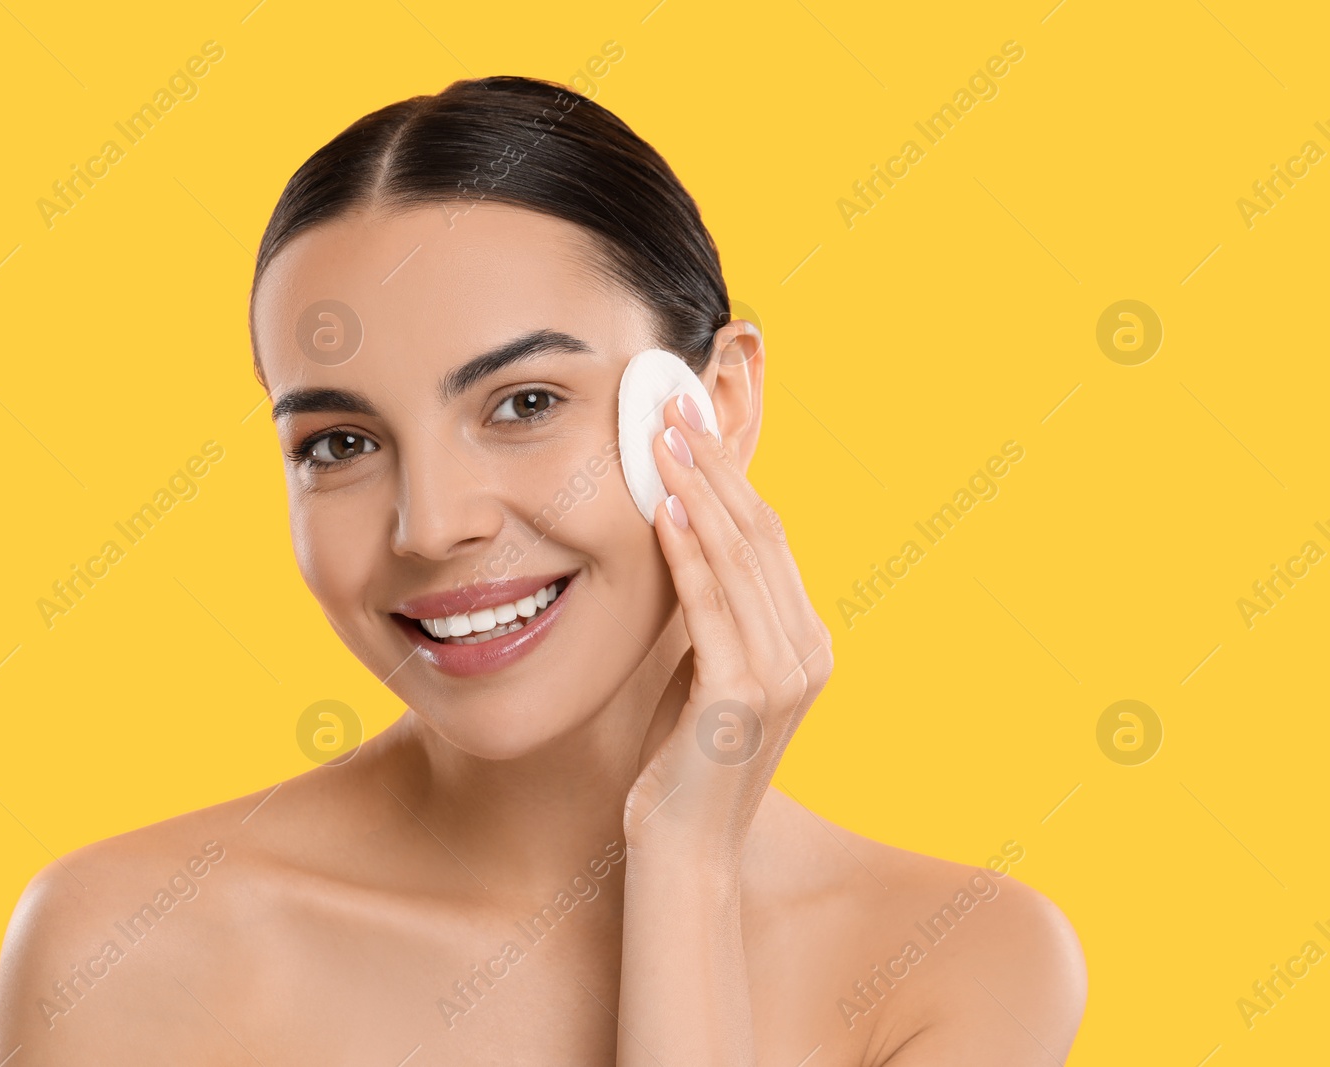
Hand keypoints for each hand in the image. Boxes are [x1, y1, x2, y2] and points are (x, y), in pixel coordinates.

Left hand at [622, 386, 832, 866]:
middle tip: (672, 403)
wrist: (685, 847)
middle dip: (713, 463)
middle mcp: (807, 651)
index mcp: (806, 640)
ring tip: (657, 436)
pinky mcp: (743, 697)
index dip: (730, 473)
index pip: (770, 536)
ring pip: (740, 558)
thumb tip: (686, 534)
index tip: (691, 420)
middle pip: (761, 532)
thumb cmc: (685, 759)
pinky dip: (686, 553)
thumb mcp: (706, 668)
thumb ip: (713, 611)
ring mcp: (782, 674)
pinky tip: (660, 508)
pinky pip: (711, 605)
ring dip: (694, 490)